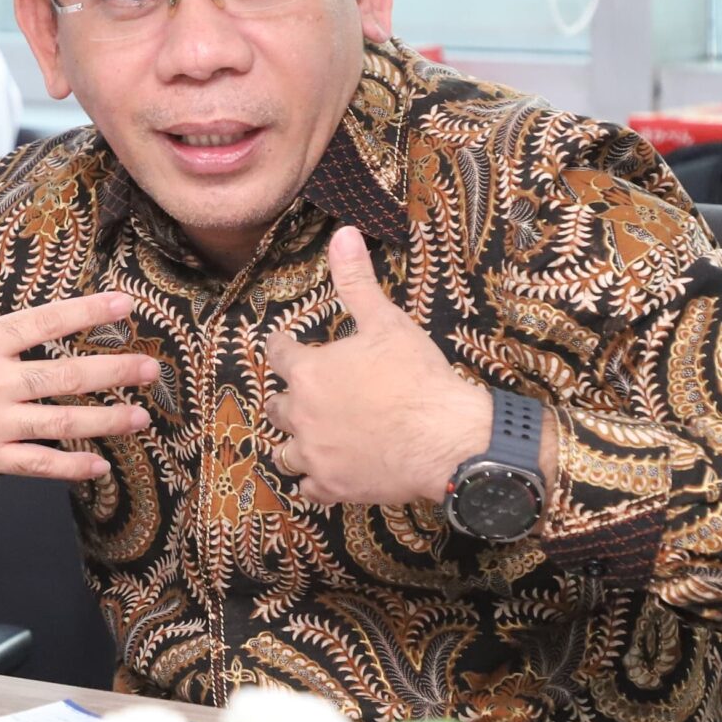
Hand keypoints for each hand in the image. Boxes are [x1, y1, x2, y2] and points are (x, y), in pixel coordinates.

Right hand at [0, 217, 158, 503]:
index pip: (43, 322)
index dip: (87, 312)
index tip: (126, 305)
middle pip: (64, 375)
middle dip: (112, 371)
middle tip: (150, 367)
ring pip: (60, 422)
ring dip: (104, 420)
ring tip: (140, 416)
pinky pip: (37, 464)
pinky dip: (70, 466)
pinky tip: (99, 464)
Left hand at [264, 226, 494, 505]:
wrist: (446, 439)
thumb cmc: (416, 377)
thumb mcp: (387, 322)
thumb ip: (357, 281)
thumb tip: (342, 233)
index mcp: (308, 372)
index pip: (277, 354)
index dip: (283, 347)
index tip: (285, 346)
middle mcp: (301, 415)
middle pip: (275, 406)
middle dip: (287, 399)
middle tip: (303, 395)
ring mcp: (315, 455)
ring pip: (285, 452)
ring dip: (293, 442)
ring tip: (307, 437)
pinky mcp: (333, 487)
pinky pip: (309, 488)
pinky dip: (314, 480)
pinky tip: (326, 473)